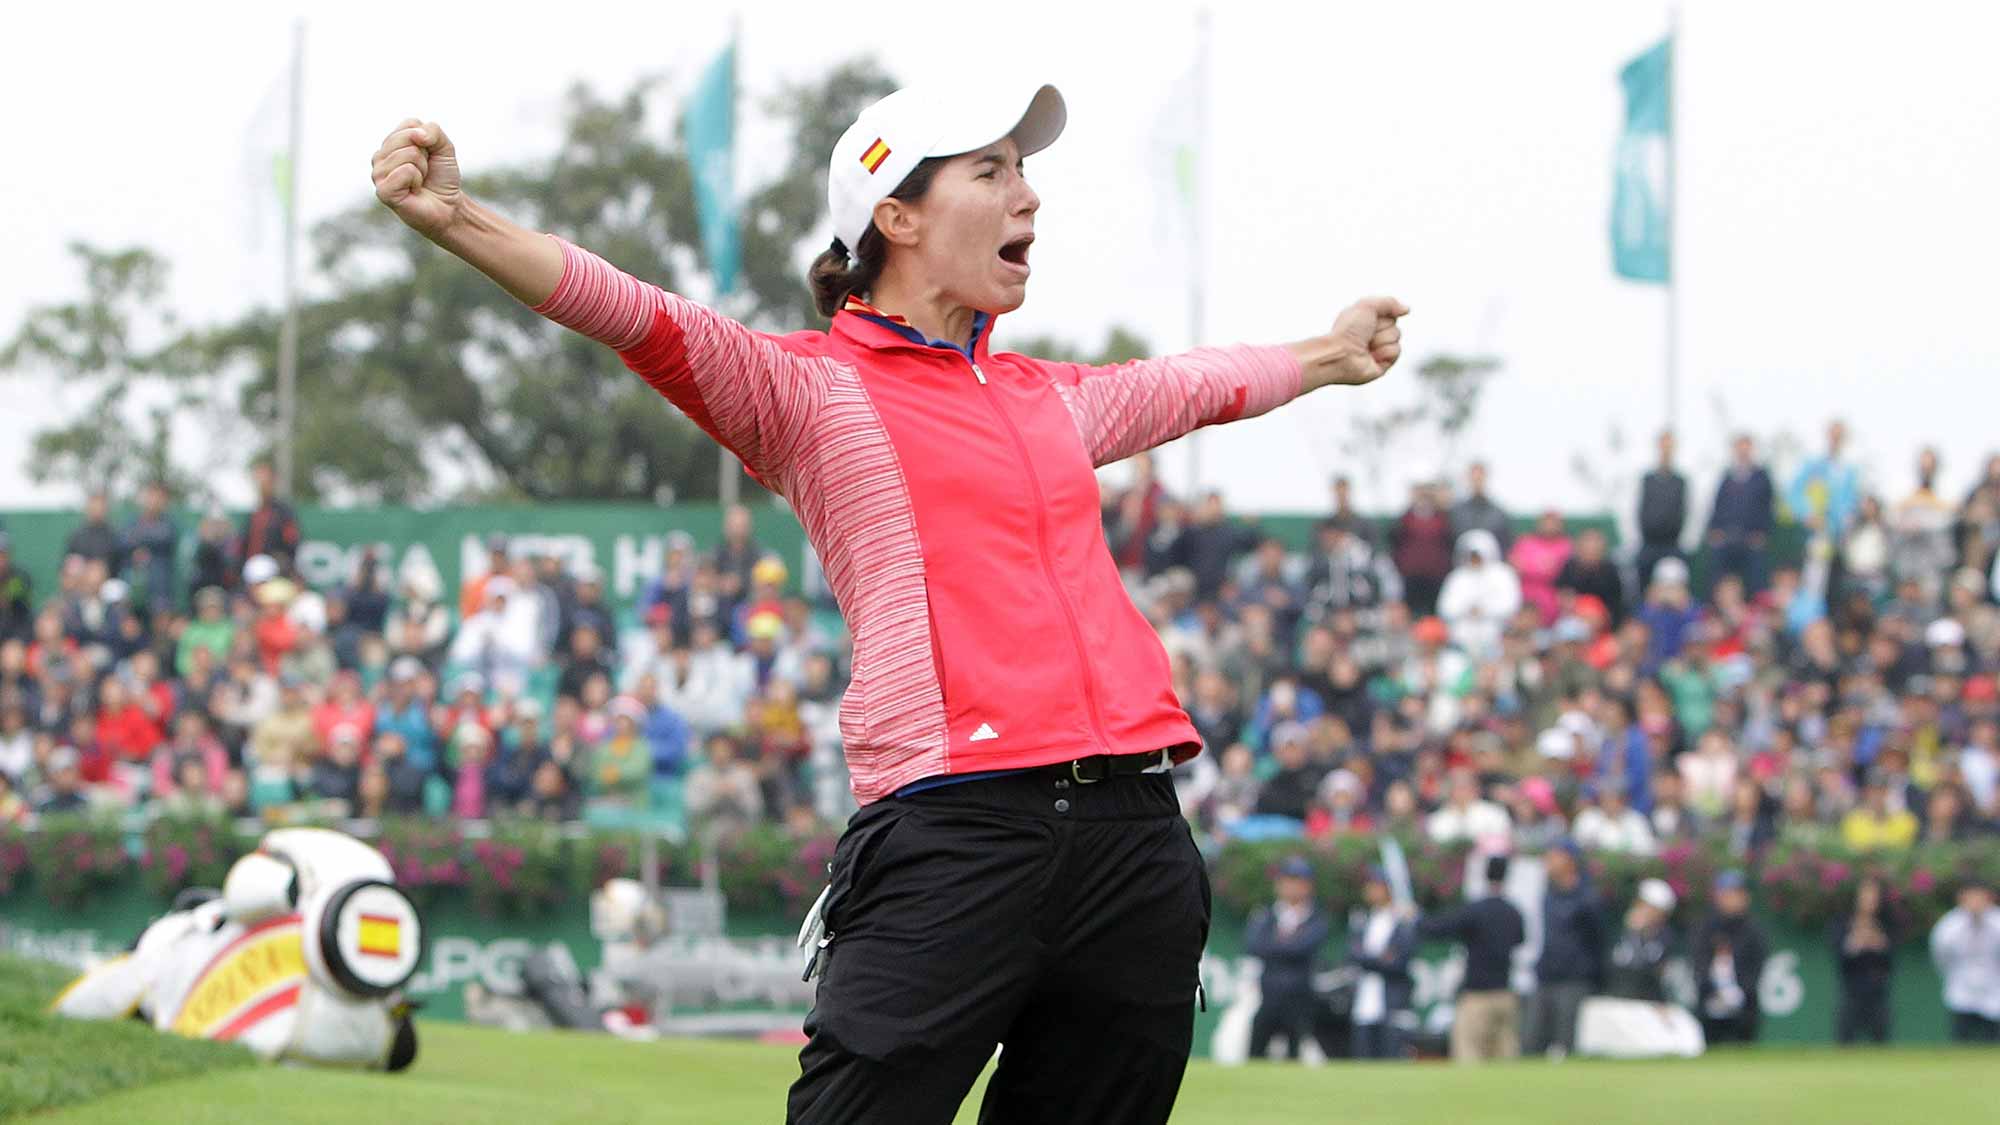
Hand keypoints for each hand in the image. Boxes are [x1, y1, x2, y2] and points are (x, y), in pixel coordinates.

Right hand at [372, 119, 463, 240]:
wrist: (448, 207)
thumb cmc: (441, 177)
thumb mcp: (444, 147)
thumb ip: (433, 130)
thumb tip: (417, 135)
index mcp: (390, 143)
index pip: (410, 124)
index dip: (428, 140)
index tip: (428, 157)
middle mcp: (379, 156)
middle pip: (408, 137)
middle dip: (425, 155)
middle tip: (424, 172)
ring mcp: (378, 174)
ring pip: (408, 154)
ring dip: (422, 169)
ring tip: (419, 182)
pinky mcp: (383, 190)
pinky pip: (406, 171)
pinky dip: (417, 180)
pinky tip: (414, 191)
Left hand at [1327, 297, 1409, 385]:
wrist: (1339, 354)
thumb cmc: (1347, 330)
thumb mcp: (1367, 305)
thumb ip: (1389, 302)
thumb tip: (1406, 310)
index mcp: (1366, 321)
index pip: (1390, 314)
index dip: (1382, 315)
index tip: (1368, 319)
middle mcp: (1372, 335)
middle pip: (1395, 325)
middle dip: (1381, 328)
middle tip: (1366, 334)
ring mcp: (1377, 350)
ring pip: (1397, 338)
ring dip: (1381, 339)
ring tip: (1366, 346)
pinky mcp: (1382, 365)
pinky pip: (1396, 352)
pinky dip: (1384, 352)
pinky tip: (1371, 356)